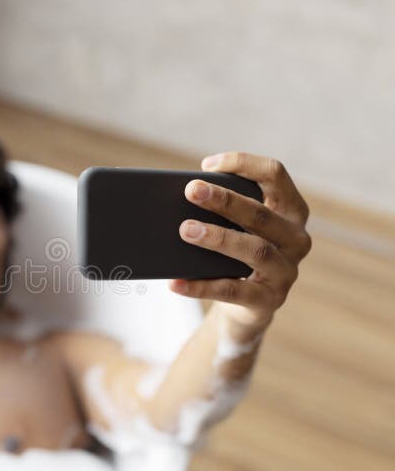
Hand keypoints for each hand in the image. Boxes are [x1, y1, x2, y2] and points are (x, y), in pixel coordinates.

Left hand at [169, 152, 311, 328]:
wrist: (246, 306)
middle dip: (225, 200)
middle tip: (191, 191)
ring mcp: (286, 272)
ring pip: (254, 250)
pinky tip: (175, 282)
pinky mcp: (269, 301)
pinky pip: (233, 291)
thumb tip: (182, 196)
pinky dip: (200, 286)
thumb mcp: (237, 227)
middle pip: (261, 213)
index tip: (206, 165)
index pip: (274, 174)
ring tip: (185, 230)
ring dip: (218, 237)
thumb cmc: (236, 254)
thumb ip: (223, 209)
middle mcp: (296, 238)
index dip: (242, 164)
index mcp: (291, 210)